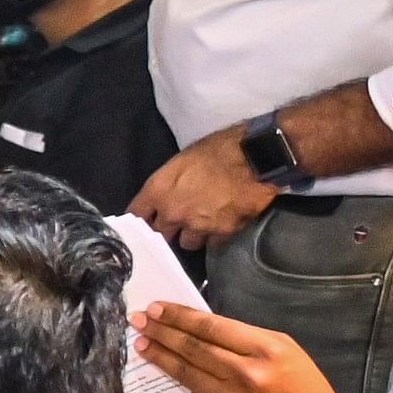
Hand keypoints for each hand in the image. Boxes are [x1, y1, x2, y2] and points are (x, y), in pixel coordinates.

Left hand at [131, 129, 277, 250]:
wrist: (256, 158)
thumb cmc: (219, 149)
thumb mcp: (183, 160)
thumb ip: (168, 182)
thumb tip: (166, 194)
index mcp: (158, 191)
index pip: (136, 214)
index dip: (141, 217)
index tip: (146, 218)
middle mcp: (173, 213)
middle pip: (159, 234)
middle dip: (168, 228)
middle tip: (178, 221)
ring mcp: (197, 226)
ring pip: (186, 243)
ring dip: (192, 235)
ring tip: (202, 224)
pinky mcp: (221, 233)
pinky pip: (213, 243)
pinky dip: (216, 236)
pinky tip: (221, 225)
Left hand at [137, 301, 345, 392]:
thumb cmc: (302, 386)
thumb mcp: (283, 349)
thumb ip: (244, 337)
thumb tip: (200, 328)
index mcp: (264, 350)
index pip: (210, 327)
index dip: (178, 316)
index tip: (155, 308)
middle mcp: (243, 375)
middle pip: (191, 348)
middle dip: (161, 331)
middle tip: (138, 320)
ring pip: (184, 372)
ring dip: (159, 355)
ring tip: (142, 343)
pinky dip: (184, 384)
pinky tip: (174, 374)